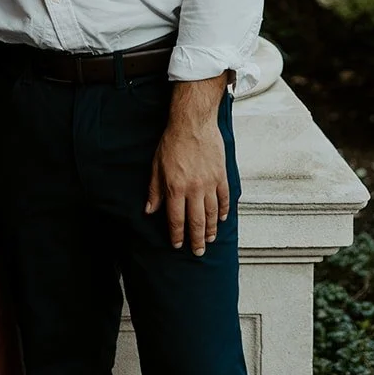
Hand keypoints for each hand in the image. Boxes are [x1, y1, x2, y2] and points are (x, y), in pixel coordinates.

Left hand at [145, 77, 229, 256]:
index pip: (176, 219)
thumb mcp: (156, 166)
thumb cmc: (173, 141)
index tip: (178, 245)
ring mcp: (209, 183)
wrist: (193, 122)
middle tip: (198, 252)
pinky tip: (223, 219)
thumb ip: (154, 190)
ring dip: (211, 229)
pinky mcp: (221, 175)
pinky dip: (225, 211)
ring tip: (210, 239)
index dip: (177, 235)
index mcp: (175, 188)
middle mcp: (193, 189)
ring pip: (212, 213)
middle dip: (196, 240)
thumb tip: (149, 210)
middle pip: (196, 222)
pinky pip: (225, 198)